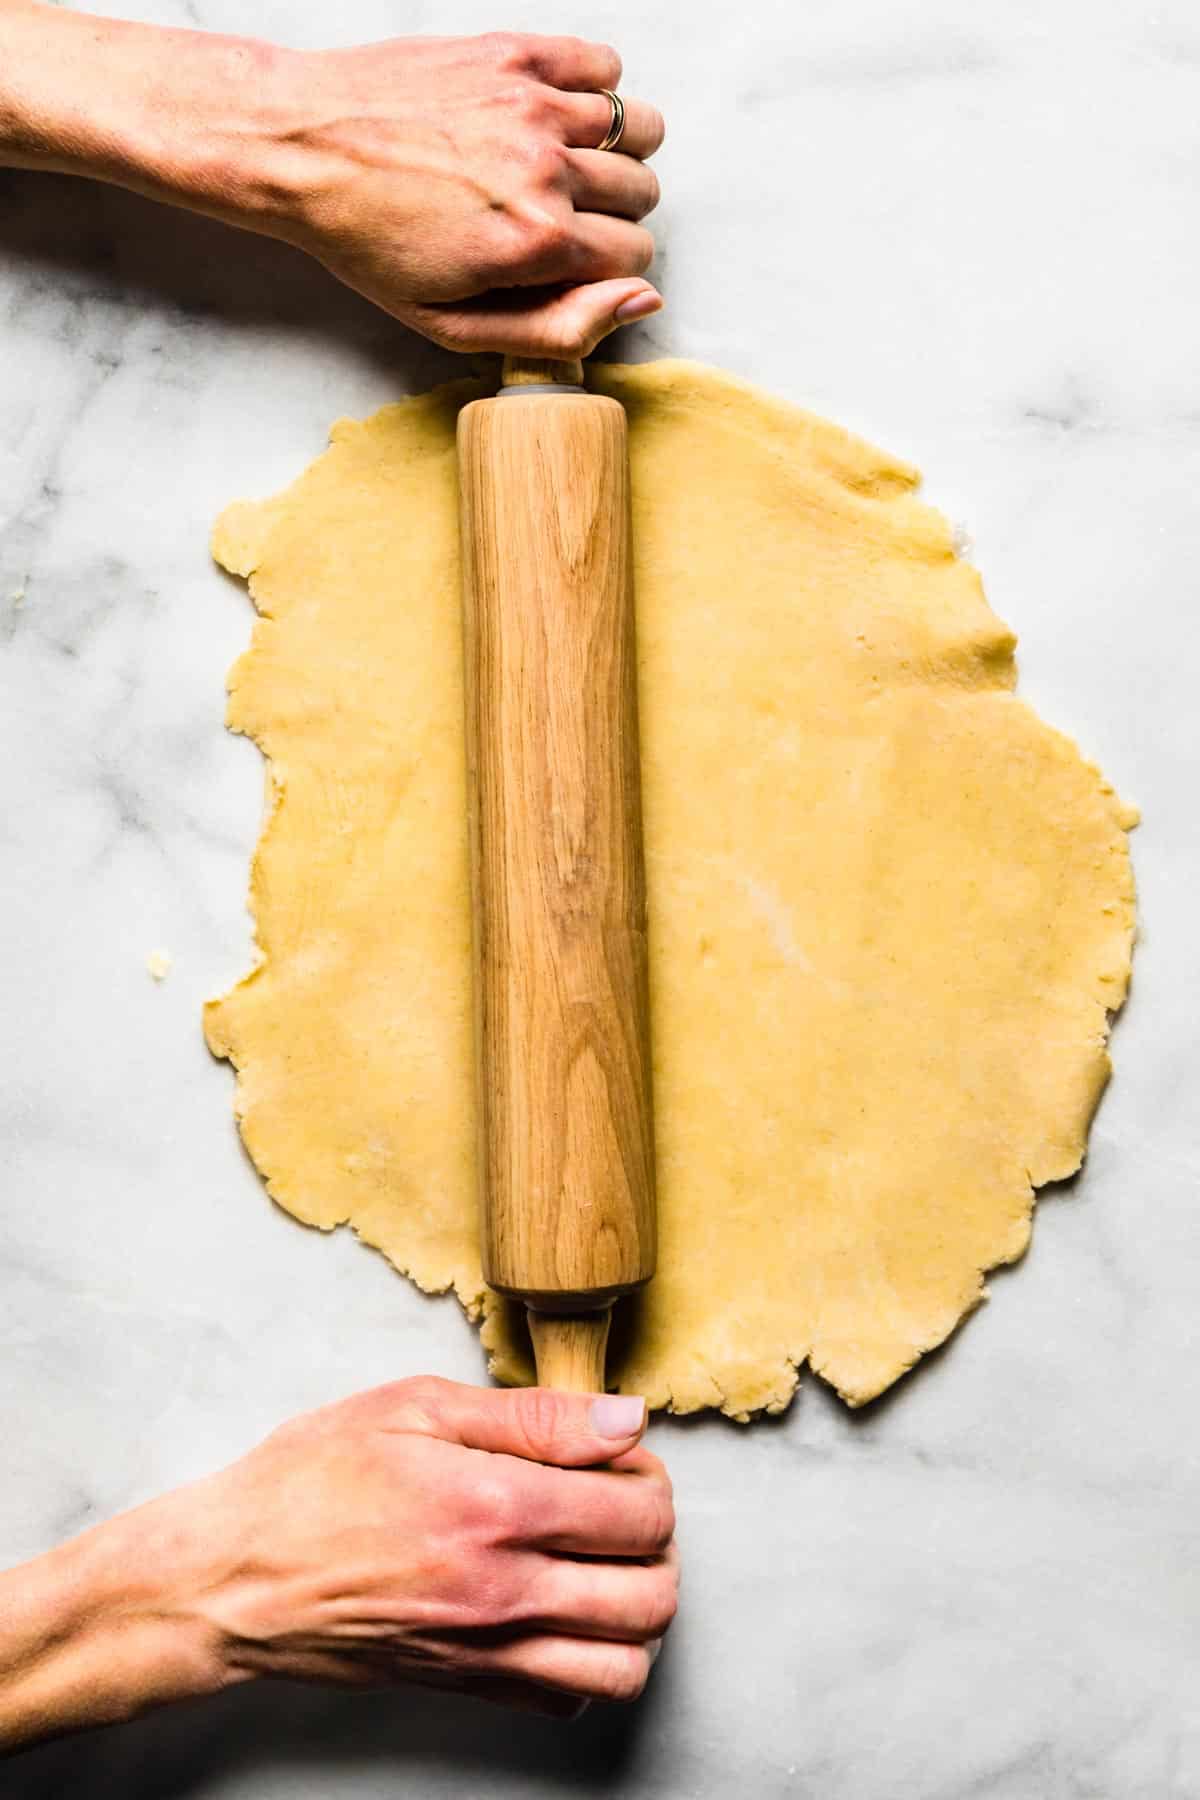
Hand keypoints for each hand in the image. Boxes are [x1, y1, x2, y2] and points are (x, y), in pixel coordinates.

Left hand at [0, 10, 664, 358]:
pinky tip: (558, 115)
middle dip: (614, 214)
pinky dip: (596, 89)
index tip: (570, 263)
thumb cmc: (366, 240)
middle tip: (562, 216)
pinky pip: (602, 65)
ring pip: (638, 128)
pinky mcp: (514, 55)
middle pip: (642, 194)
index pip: (636, 258)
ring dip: (615, 153)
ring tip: (568, 166)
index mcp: (535, 242)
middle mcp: (546, 169)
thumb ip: (557, 327)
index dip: (607, 269)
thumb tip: (644, 300)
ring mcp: (534, 105)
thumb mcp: (452, 324)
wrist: (301, 147)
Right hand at [0, 1378, 677, 1747]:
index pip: (638, 1512)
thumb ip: (531, 1416)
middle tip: (621, 1508)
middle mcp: (505, 1591)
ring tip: (604, 1564)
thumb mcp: (413, 1407)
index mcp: (497, 1508)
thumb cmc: (311, 1481)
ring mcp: (488, 1651)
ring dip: (638, 1611)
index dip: (648, 1478)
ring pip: (626, 1662)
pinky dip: (591, 1662)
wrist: (232, 1579)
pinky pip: (570, 1699)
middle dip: (658, 1545)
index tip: (620, 1459)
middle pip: (652, 1592)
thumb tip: (624, 1419)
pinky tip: (563, 1610)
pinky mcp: (467, 1686)